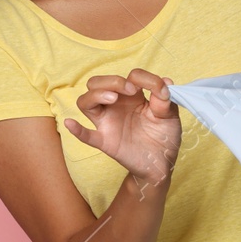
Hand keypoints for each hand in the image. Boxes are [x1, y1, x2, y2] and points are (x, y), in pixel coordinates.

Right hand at [65, 69, 182, 186]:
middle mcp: (116, 106)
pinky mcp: (106, 141)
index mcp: (132, 96)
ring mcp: (108, 123)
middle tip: (129, 89)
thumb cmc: (164, 136)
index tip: (156, 88)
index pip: (127, 77)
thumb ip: (165, 98)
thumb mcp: (170, 115)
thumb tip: (165, 81)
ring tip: (112, 98)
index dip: (139, 78)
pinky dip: (76, 129)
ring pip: (86, 102)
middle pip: (96, 84)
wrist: (163, 164)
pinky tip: (70, 123)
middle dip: (111, 80)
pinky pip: (86, 135)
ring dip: (95, 95)